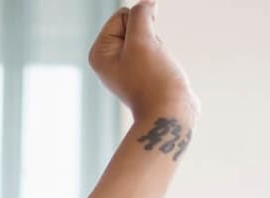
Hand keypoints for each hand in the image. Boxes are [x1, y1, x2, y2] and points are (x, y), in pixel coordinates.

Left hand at [89, 1, 197, 124]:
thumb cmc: (154, 80)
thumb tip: (148, 3)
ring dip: (157, 47)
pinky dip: (162, 57)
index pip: (122, 14)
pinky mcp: (142, 72)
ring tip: (157, 69)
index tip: (143, 51)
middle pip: (135, 24)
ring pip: (148, 36)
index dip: (139, 27)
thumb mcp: (143, 40)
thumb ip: (141, 13)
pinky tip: (161, 73)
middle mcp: (109, 60)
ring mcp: (126, 67)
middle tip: (151, 62)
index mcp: (99, 53)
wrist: (169, 115)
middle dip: (149, 37)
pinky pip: (155, 50)